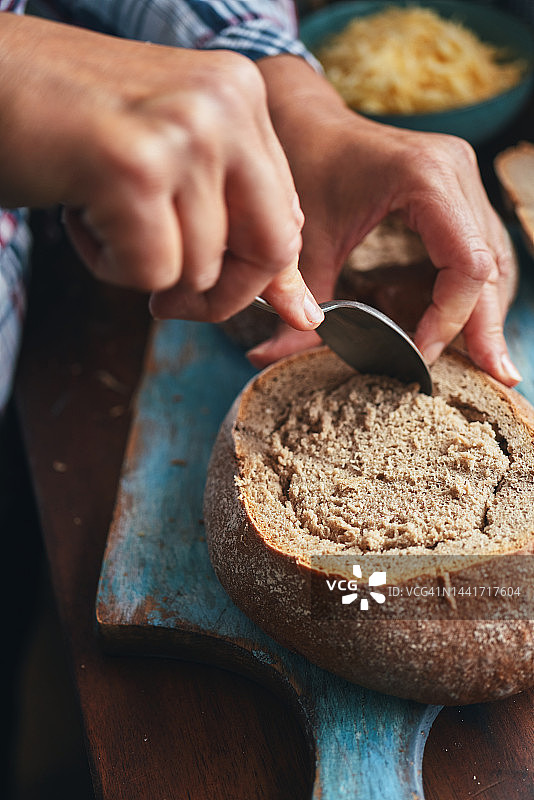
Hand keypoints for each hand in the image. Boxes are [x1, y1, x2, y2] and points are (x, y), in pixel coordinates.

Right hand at [0, 15, 323, 330]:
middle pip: (272, 249)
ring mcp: (184, 131)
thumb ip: (236, 226)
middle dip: (222, 295)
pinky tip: (81, 214)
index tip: (222, 293)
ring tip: (100, 211)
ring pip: (200, 268)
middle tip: (169, 298)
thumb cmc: (71, 127)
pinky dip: (109, 265)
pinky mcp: (135, 166)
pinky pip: (150, 273)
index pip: (288, 217)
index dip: (257, 273)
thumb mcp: (170, 164)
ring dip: (143, 265)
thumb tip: (302, 314)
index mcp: (242, 96)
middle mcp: (226, 104)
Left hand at [251, 55, 520, 386]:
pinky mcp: (456, 191)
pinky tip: (472, 324)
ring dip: (486, 311)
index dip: (448, 319)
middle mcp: (456, 172)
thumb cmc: (303, 165)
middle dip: (485, 326)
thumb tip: (268, 359)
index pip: (465, 264)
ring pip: (493, 258)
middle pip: (490, 265)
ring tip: (488, 362)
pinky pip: (479, 248)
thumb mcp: (301, 238)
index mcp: (425, 177)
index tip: (416, 354)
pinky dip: (475, 290)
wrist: (305, 116)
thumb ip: (298, 299)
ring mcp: (462, 179)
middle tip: (496, 376)